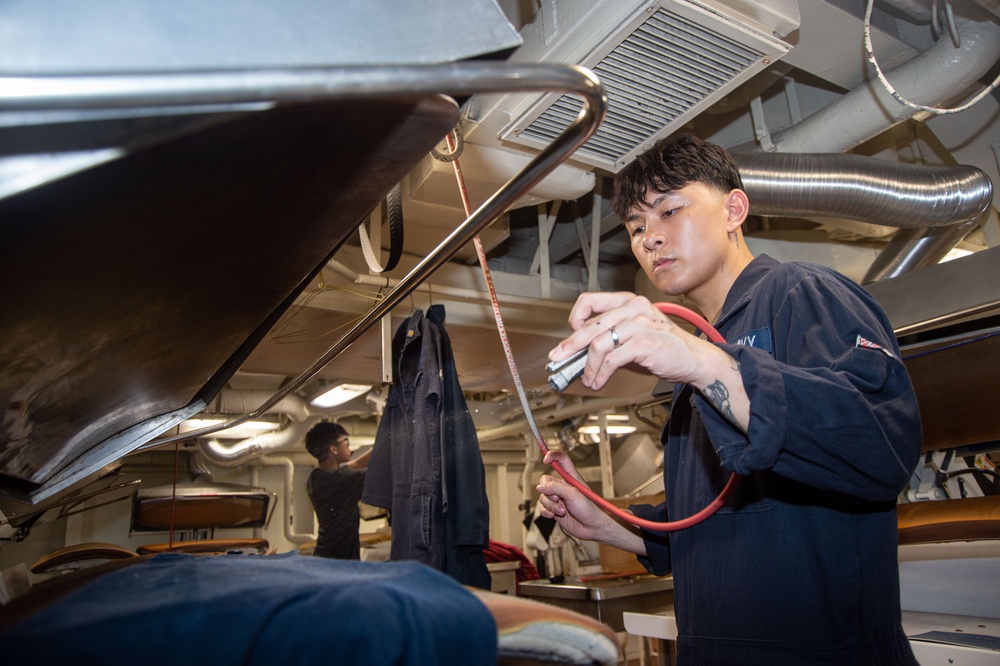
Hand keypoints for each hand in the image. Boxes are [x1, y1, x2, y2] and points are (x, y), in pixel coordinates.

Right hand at [535, 451, 609, 541]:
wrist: (590, 527)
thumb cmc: (588, 509)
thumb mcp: (572, 494)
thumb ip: (555, 487)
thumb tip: (540, 487)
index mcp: (570, 478)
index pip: (561, 460)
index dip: (552, 456)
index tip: (545, 459)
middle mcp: (563, 486)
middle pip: (545, 480)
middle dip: (547, 490)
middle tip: (556, 497)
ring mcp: (558, 498)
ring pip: (543, 496)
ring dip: (551, 505)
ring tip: (562, 511)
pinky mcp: (554, 510)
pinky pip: (542, 508)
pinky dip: (546, 512)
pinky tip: (554, 516)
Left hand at [548, 291, 749, 429]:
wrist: (695, 359)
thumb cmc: (663, 349)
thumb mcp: (632, 339)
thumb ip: (609, 340)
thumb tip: (579, 355)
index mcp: (628, 301)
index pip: (589, 300)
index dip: (575, 318)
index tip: (569, 336)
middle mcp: (633, 307)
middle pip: (590, 326)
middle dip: (570, 346)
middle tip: (557, 359)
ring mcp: (640, 323)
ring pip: (599, 345)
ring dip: (588, 367)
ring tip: (588, 380)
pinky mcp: (645, 341)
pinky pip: (612, 359)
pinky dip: (601, 373)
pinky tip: (599, 382)